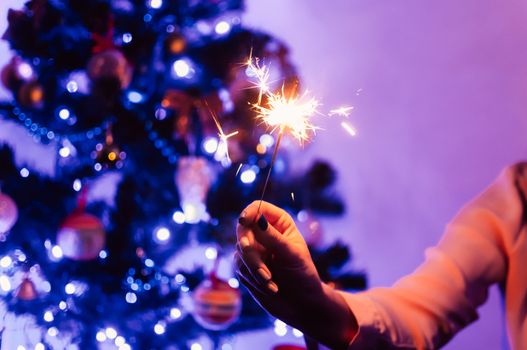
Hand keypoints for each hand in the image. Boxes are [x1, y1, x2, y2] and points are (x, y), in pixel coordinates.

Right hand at [234, 201, 357, 348]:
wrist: (302, 304)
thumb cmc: (302, 275)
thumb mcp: (291, 254)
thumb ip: (272, 237)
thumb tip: (256, 218)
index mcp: (279, 223)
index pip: (258, 208)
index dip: (249, 212)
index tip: (243, 221)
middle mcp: (264, 233)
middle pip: (244, 230)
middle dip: (251, 252)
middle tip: (263, 270)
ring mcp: (253, 249)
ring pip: (240, 251)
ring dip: (255, 270)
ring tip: (272, 282)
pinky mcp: (245, 266)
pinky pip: (239, 267)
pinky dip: (253, 279)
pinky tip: (271, 288)